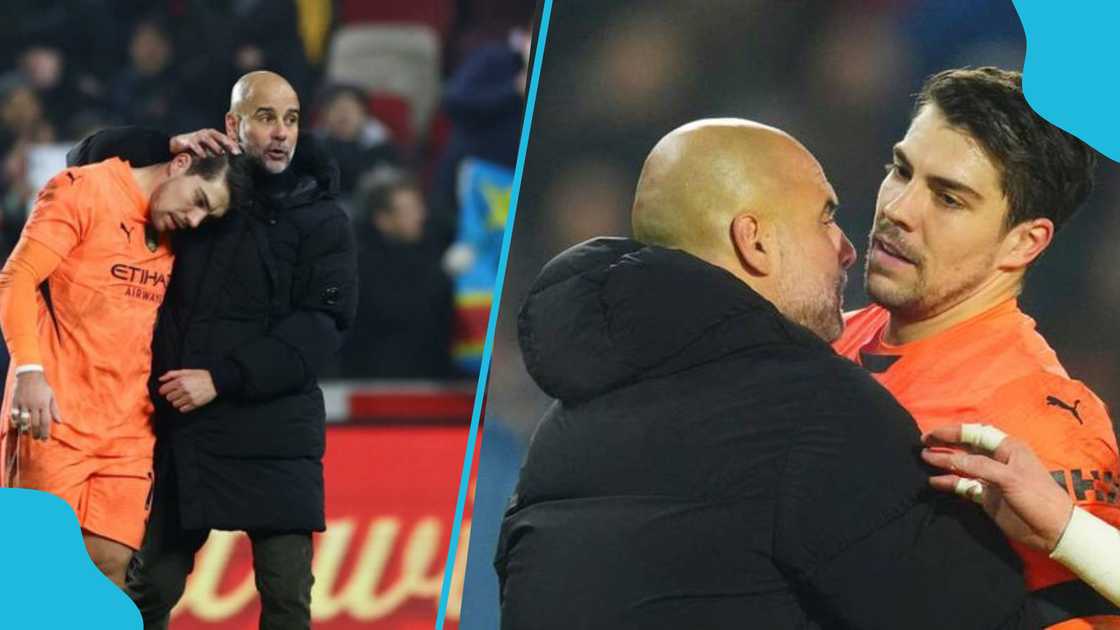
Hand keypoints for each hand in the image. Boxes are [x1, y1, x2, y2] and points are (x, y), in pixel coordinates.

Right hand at [11, 371, 61, 440]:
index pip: (45, 421)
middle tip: (37, 438)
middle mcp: (34, 405)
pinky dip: (16, 422)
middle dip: (36, 433)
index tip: (45, 439)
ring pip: (23, 421)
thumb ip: (54, 409)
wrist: (29, 375)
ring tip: (28, 434)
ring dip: (25, 429)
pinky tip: (19, 426)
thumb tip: (59, 422)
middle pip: (34, 423)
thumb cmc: (43, 386)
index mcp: (44, 404)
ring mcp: (23, 404)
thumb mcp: (51, 396)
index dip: (45, 432)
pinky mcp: (15, 402)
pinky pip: (14, 415)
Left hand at [158, 369, 217, 413]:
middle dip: (172, 395)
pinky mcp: (195, 404)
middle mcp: (184, 390)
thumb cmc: (201, 375)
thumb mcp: (187, 371)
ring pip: (175, 404)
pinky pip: (182, 409)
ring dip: (177, 401)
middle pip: (169, 398)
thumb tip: (160, 379)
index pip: (163, 390)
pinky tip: (187, 402)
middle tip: (178, 393)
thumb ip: (172, 374)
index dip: (164, 390)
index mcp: (180, 381)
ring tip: (184, 397)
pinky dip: (183, 407)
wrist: (216, 382)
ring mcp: (189, 398)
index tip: (167, 390)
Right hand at [170, 129, 240, 158]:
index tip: (241, 151)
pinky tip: (204, 156)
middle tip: (235, 151)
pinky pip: (194, 145)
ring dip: (215, 145)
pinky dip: (199, 150)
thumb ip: (219, 150)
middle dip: (228, 143)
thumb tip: (233, 156)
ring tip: (221, 153)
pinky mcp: (188, 141)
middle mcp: (205, 133)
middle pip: (218, 136)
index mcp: (212, 135)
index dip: (234, 144)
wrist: (178, 145)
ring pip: (207, 138)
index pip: (225, 138)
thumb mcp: (209, 148)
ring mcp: (196, 136)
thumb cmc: (196, 147)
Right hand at [922, 424, 1073, 551]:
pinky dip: (949, 483)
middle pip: (966, 447)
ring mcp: (990, 479)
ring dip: (944, 462)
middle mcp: (997, 460)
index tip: (932, 435)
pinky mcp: (986, 496)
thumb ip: (979, 466)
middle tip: (922, 442)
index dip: (953, 432)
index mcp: (1007, 448)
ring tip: (923, 459)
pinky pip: (963, 485)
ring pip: (962, 466)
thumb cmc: (1036, 497)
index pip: (976, 433)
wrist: (1052, 530)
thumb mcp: (1010, 478)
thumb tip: (949, 459)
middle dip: (945, 443)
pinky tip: (934, 482)